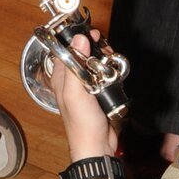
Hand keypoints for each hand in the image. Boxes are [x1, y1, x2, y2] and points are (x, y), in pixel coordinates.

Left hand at [51, 33, 119, 163]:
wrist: (98, 145)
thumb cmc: (81, 123)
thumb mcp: (75, 92)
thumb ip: (75, 65)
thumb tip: (78, 39)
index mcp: (61, 77)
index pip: (65, 49)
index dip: (76, 39)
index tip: (90, 33)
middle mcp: (73, 79)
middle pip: (83, 54)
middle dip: (95, 48)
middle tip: (105, 48)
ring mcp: (88, 85)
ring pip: (97, 63)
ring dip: (106, 59)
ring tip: (112, 60)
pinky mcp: (102, 91)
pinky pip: (108, 74)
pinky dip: (113, 71)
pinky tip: (117, 72)